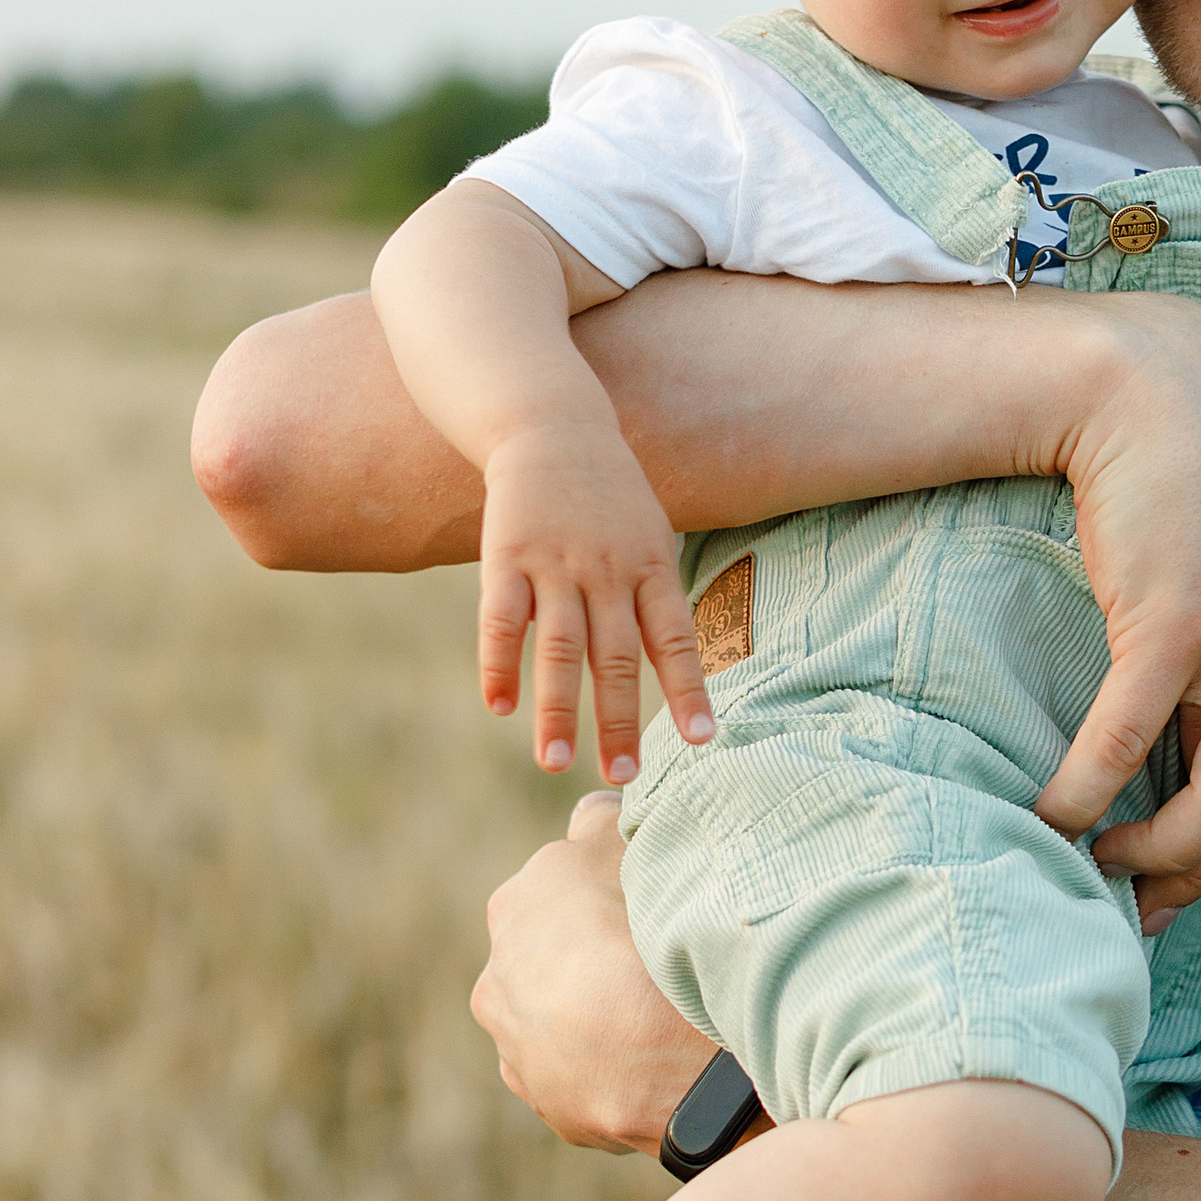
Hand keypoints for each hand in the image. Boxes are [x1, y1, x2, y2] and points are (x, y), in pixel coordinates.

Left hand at [470, 792, 715, 1150]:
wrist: (656, 1062)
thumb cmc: (646, 940)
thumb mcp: (625, 850)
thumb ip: (601, 824)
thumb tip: (591, 810)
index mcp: (517, 902)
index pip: (563, 878)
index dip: (608, 886)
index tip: (645, 898)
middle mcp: (501, 971)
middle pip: (552, 949)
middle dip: (590, 951)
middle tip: (650, 959)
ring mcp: (516, 1041)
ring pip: (556, 1013)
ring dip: (590, 1010)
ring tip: (652, 1017)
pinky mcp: (544, 1099)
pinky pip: (573, 1070)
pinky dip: (601, 1062)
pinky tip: (644, 1059)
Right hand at [478, 422, 713, 783]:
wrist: (551, 424)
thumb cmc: (609, 495)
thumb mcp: (651, 534)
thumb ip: (656, 597)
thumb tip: (675, 671)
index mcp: (651, 567)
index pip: (675, 639)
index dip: (689, 690)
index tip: (701, 741)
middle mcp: (607, 570)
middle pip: (615, 656)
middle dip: (620, 720)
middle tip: (624, 776)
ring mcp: (555, 563)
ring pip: (558, 647)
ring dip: (557, 709)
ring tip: (555, 763)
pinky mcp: (505, 555)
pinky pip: (500, 619)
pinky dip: (499, 664)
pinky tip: (499, 706)